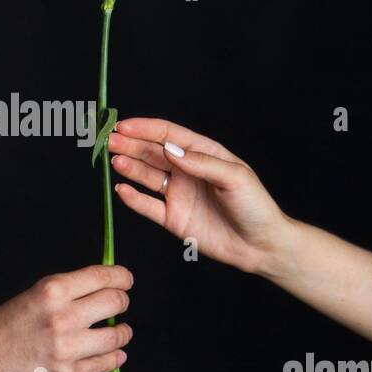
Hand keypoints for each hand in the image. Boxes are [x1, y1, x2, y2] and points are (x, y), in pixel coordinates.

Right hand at [0, 264, 133, 371]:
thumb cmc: (3, 327)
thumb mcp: (33, 296)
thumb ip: (66, 292)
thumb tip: (106, 287)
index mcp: (52, 291)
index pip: (103, 276)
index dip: (122, 277)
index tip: (126, 281)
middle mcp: (63, 317)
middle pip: (116, 302)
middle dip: (122, 302)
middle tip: (119, 305)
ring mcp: (67, 349)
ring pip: (117, 336)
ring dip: (122, 333)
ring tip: (120, 333)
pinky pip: (105, 364)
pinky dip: (113, 358)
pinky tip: (114, 355)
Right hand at [109, 117, 291, 273]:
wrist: (261, 245)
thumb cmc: (255, 206)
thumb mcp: (235, 177)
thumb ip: (201, 163)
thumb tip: (170, 149)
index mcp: (203, 154)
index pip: (170, 135)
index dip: (146, 129)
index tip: (124, 126)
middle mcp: (187, 171)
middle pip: (153, 153)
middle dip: (131, 145)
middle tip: (110, 140)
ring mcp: (179, 194)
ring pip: (147, 176)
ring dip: (130, 167)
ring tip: (114, 160)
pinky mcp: (173, 218)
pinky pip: (148, 206)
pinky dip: (133, 198)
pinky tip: (121, 189)